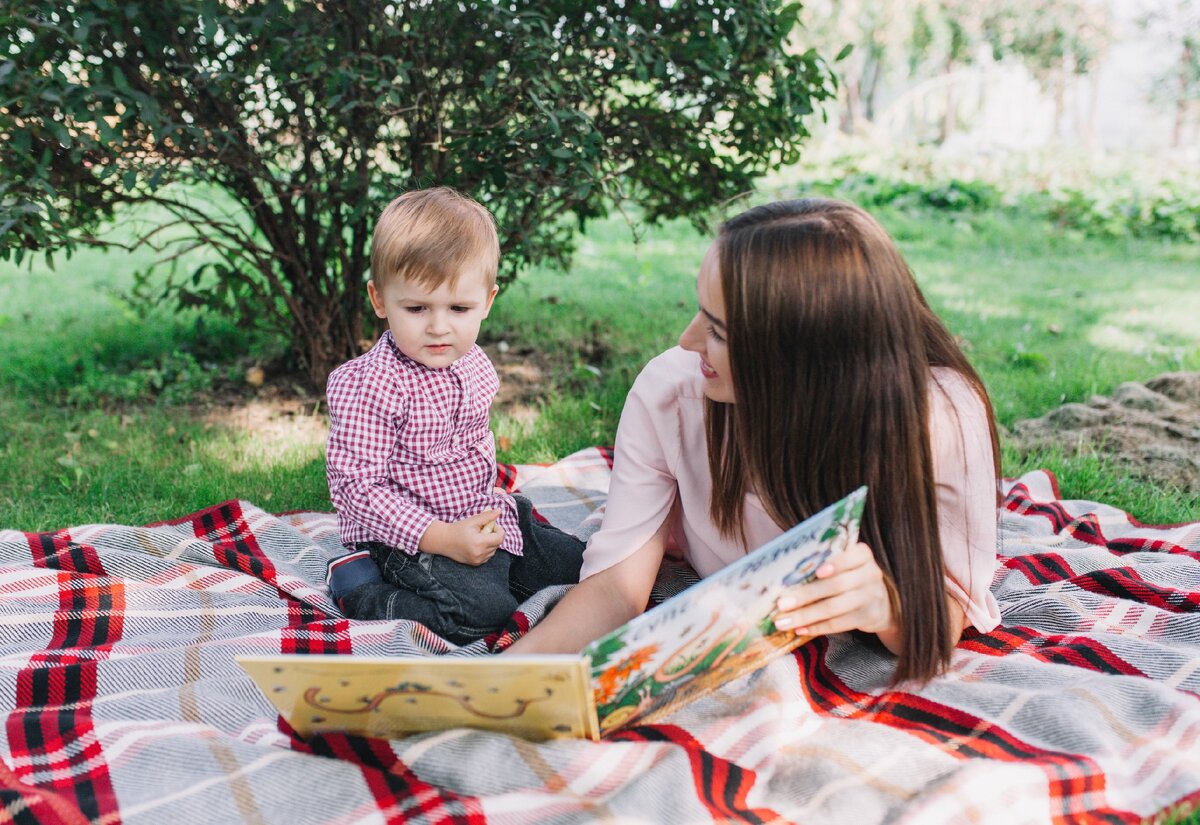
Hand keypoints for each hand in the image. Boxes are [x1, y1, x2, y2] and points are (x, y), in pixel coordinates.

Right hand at [419, 510, 505, 565]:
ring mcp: (478, 560)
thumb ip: (487, 516)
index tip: (491, 525)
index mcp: (479, 543)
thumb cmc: (457, 529)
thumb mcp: (472, 521)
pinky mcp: (476, 564)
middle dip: (494, 535)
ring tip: (479, 536)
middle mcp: (480, 554)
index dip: (499, 529)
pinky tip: (477, 544)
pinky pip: (488, 556)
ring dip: (490, 542)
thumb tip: (499, 511)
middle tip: (483, 529)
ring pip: (493, 550)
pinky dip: (486, 549)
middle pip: (497, 544)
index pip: (500, 538)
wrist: (443, 541)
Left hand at [773, 541, 897, 638]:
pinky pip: (839, 624)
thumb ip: (824, 562)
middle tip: (782, 603)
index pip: (852, 556)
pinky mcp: (869, 617)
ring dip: (806, 615)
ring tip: (783, 621)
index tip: (817, 572)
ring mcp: (872, 597)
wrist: (882, 602)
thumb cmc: (851, 576)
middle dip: (806, 595)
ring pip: (834, 608)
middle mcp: (871, 574)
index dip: (836, 564)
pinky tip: (800, 629)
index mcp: (862, 555)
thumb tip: (786, 575)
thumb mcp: (846, 565)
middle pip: (836, 585)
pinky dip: (817, 627)